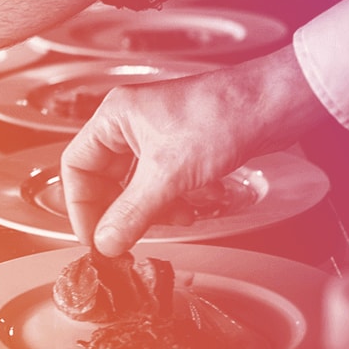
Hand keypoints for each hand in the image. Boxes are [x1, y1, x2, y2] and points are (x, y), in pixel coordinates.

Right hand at [60, 46, 327, 255]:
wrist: (271, 105)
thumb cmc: (219, 118)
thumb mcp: (168, 175)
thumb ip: (132, 213)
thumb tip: (105, 243)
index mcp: (114, 117)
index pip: (76, 166)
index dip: (80, 205)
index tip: (93, 238)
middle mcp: (130, 124)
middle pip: (105, 178)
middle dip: (118, 211)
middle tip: (125, 241)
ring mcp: (156, 135)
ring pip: (134, 184)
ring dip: (149, 209)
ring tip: (172, 221)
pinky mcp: (181, 147)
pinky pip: (160, 183)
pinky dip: (170, 201)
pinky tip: (190, 209)